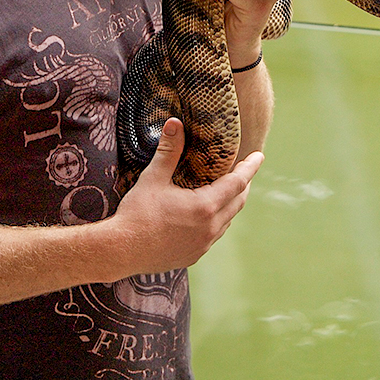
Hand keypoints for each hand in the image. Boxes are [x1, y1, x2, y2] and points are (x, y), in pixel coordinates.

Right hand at [111, 118, 262, 275]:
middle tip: (242, 171)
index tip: (259, 156)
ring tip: (226, 191)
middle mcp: (210, 227)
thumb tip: (175, 123)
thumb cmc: (136, 214)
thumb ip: (169, 151)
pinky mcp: (194, 256)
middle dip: (243, 185)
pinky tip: (206, 216)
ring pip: (227, 220)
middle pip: (238, 202)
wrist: (120, 251)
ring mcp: (204, 244)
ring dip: (230, 204)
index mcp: (205, 206)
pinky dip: (217, 221)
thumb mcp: (153, 179)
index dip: (250, 168)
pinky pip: (214, 235)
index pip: (238, 182)